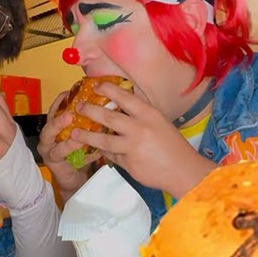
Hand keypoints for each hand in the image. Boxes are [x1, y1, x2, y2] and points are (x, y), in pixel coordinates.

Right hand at [37, 90, 97, 201]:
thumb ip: (90, 122)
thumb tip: (110, 106)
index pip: (56, 108)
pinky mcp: (53, 162)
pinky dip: (73, 153)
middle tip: (70, 114)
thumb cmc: (80, 153)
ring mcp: (48, 149)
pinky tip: (86, 150)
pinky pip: (62, 156)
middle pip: (49, 123)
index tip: (72, 91)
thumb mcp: (85, 134)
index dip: (62, 99)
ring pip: (53, 141)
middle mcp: (49, 135)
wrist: (74, 177)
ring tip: (77, 135)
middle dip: (59, 119)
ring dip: (65, 138)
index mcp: (56, 125)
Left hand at [73, 82, 216, 195]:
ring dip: (86, 135)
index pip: (124, 96)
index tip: (95, 86)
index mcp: (148, 114)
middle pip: (108, 116)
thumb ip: (141, 115)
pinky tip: (95, 149)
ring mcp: (132, 147)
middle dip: (90, 110)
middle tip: (79, 107)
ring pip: (103, 140)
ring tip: (74, 132)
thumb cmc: (173, 146)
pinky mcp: (128, 164)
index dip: (107, 89)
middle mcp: (139, 128)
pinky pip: (111, 156)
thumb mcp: (160, 123)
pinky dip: (102, 152)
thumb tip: (122, 105)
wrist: (183, 170)